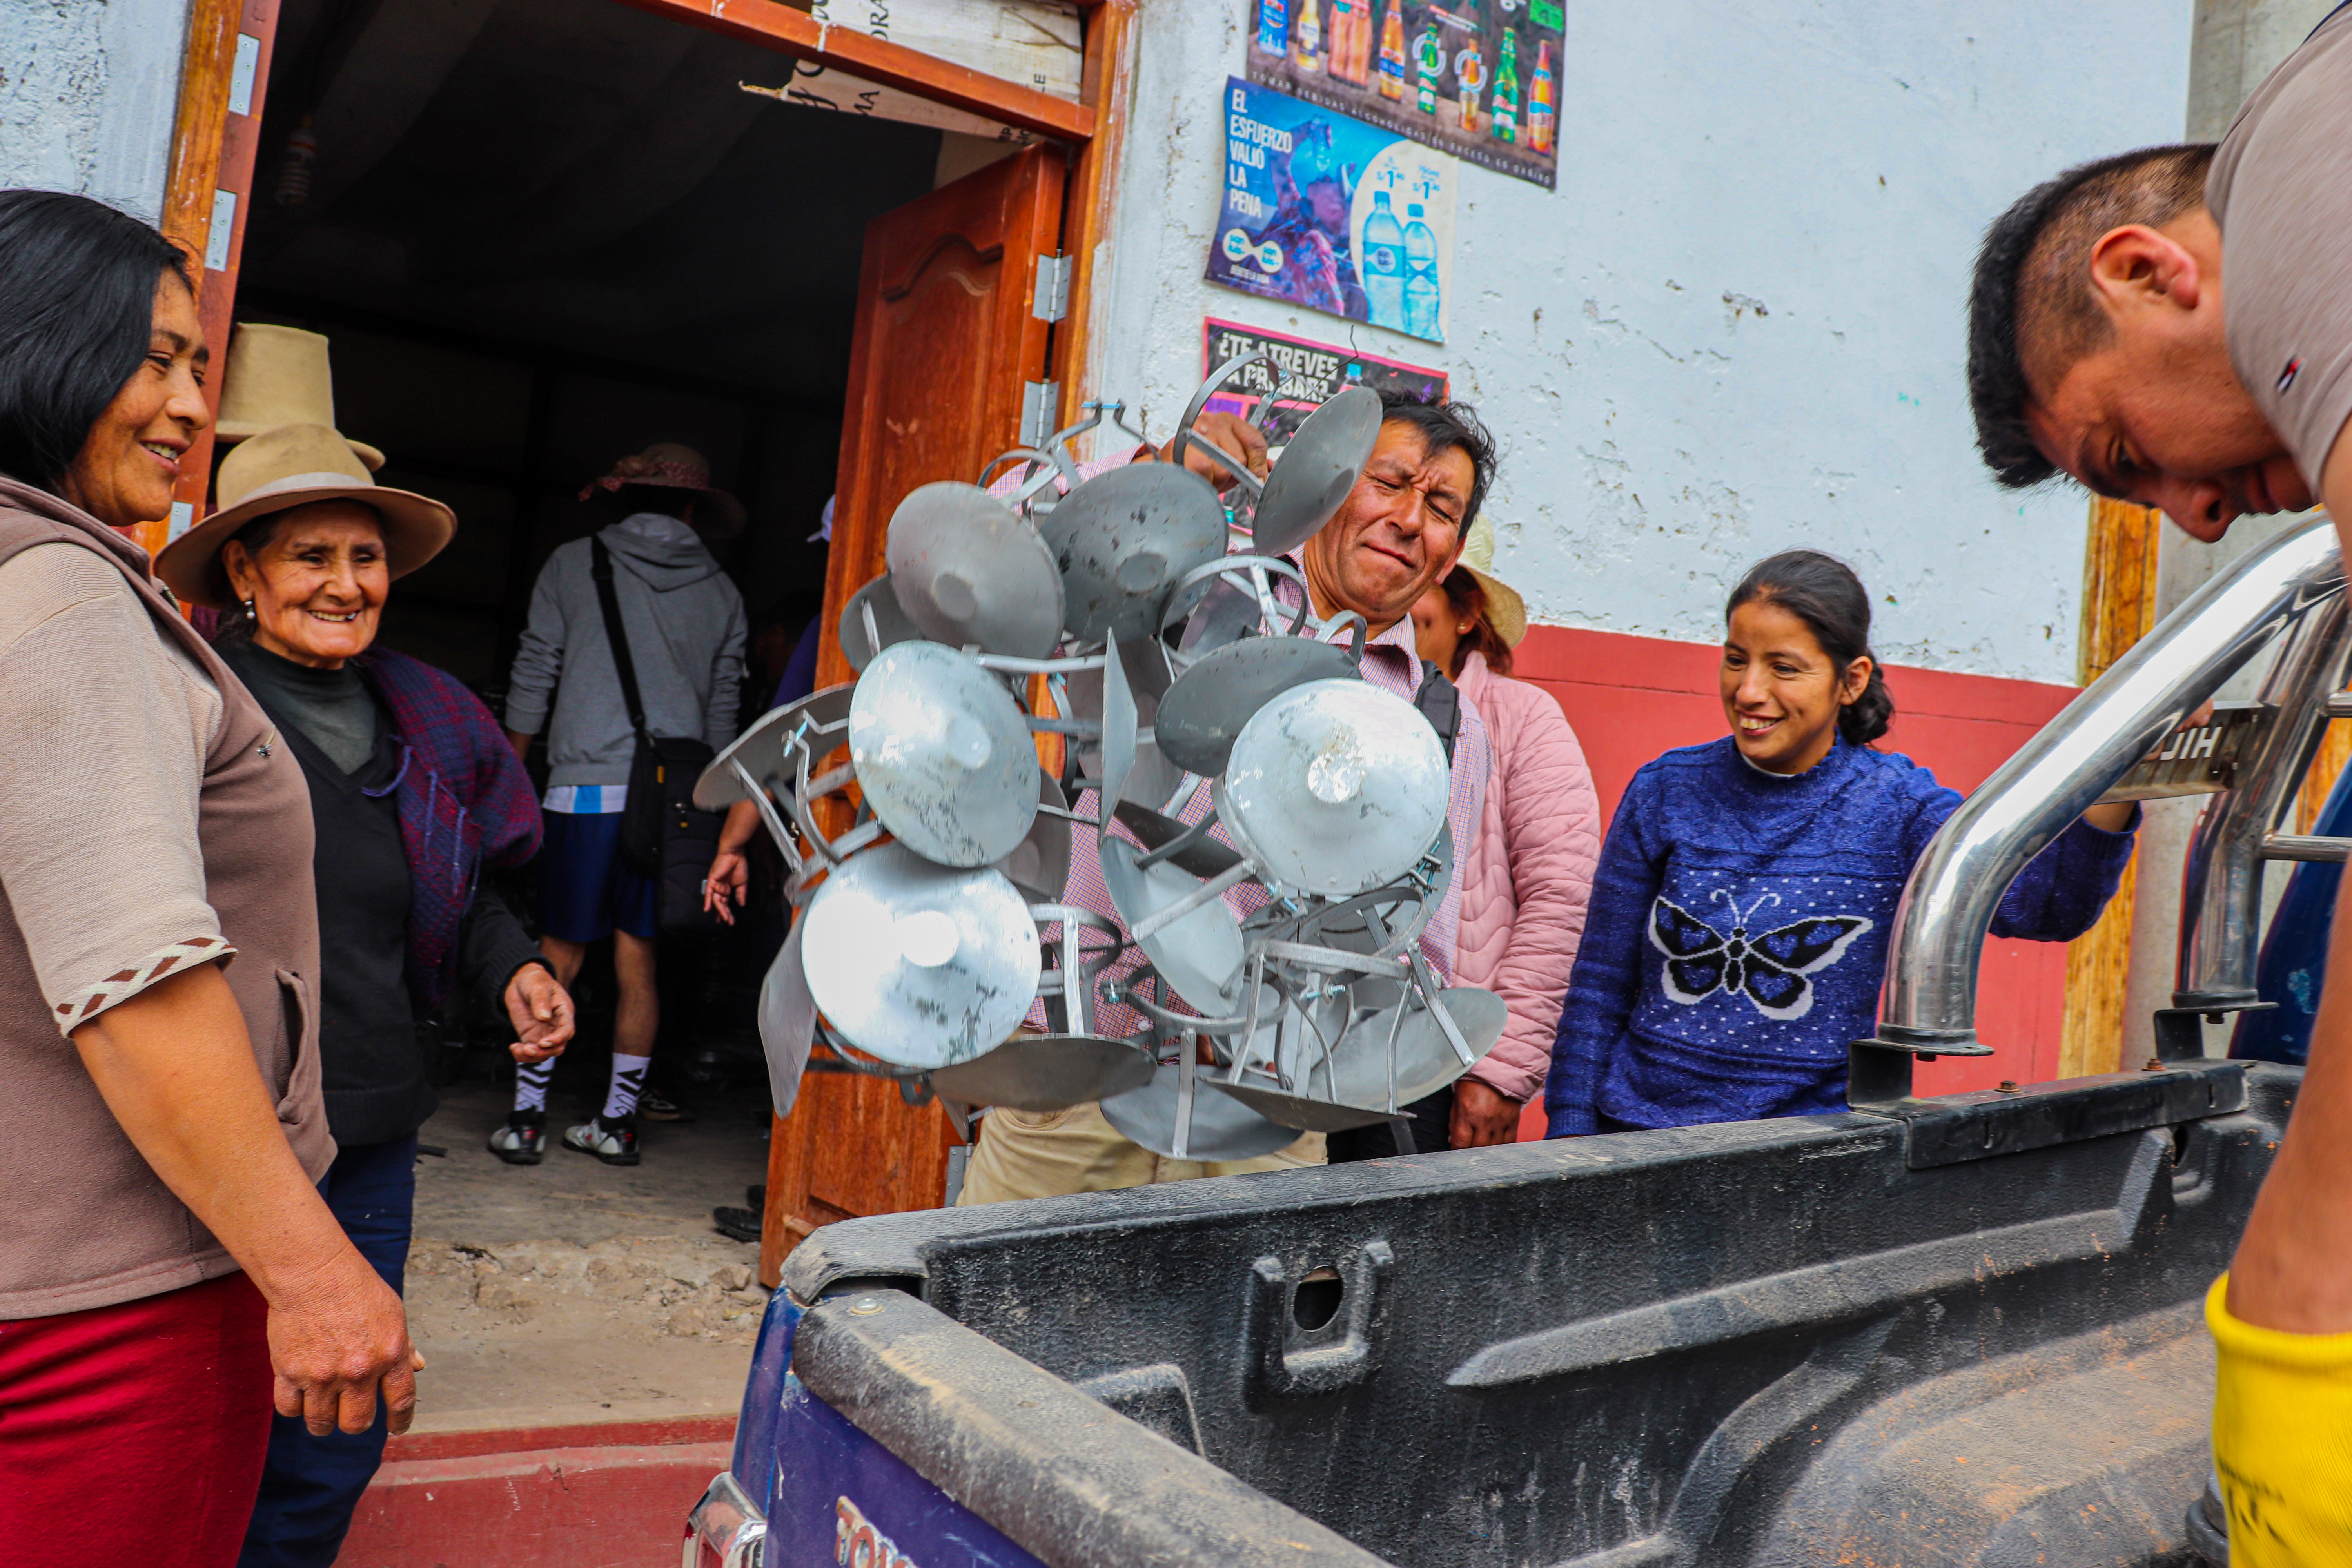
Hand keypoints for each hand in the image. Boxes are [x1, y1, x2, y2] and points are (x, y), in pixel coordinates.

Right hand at [266, 1252, 422, 1435]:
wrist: (314, 1273)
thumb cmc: (356, 1289)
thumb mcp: (393, 1313)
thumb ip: (405, 1345)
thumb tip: (418, 1367)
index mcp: (390, 1354)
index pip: (401, 1401)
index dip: (401, 1420)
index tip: (397, 1427)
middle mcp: (358, 1370)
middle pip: (357, 1423)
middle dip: (355, 1424)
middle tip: (351, 1415)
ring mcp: (321, 1374)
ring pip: (321, 1423)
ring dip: (323, 1421)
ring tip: (324, 1410)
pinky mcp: (289, 1372)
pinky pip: (289, 1409)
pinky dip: (295, 1408)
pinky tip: (301, 1397)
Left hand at [504, 964, 574, 1063]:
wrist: (520, 982)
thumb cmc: (535, 980)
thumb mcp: (538, 986)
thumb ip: (541, 1001)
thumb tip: (544, 1017)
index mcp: (564, 1012)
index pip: (567, 1030)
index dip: (557, 1039)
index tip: (543, 1042)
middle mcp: (556, 1025)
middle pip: (557, 1047)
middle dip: (544, 1051)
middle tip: (528, 1049)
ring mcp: (543, 1032)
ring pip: (544, 1052)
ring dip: (532, 1056)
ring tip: (518, 1050)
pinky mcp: (530, 1036)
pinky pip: (530, 1050)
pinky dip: (522, 1054)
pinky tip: (514, 1048)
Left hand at [704, 848, 749, 925]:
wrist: (735, 853)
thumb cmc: (739, 865)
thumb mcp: (743, 883)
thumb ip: (741, 894)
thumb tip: (742, 905)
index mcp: (726, 888)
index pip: (725, 903)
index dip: (727, 912)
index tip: (730, 921)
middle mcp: (720, 888)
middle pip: (721, 903)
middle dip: (724, 913)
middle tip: (729, 922)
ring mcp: (715, 884)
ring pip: (716, 900)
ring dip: (720, 910)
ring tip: (725, 918)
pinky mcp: (712, 880)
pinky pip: (708, 892)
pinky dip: (707, 900)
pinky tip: (707, 909)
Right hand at [1159, 411, 1268, 490]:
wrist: (1165, 464)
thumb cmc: (1197, 461)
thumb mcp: (1227, 458)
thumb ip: (1250, 461)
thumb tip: (1273, 469)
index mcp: (1228, 420)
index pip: (1255, 441)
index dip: (1259, 465)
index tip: (1257, 479)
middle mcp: (1213, 420)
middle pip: (1240, 459)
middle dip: (1232, 477)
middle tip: (1218, 478)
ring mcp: (1197, 431)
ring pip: (1224, 469)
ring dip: (1216, 482)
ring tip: (1205, 477)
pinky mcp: (1183, 445)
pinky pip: (1206, 472)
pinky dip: (1203, 482)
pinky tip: (1195, 477)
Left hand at [1449, 1080, 1522, 1148]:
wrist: (1498, 1068)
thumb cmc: (1474, 1082)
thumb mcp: (1457, 1099)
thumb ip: (1454, 1122)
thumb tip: (1453, 1140)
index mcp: (1467, 1114)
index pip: (1460, 1143)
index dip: (1456, 1152)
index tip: (1456, 1154)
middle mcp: (1484, 1120)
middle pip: (1477, 1149)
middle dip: (1471, 1154)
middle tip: (1468, 1154)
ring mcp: (1500, 1122)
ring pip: (1494, 1148)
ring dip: (1487, 1153)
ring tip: (1482, 1153)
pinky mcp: (1513, 1121)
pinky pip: (1510, 1142)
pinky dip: (1503, 1148)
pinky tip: (1497, 1149)